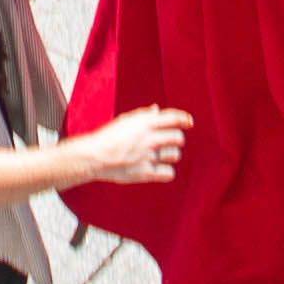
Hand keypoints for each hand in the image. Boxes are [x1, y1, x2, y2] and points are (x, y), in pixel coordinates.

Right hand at [77, 104, 192, 190]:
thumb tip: (157, 110)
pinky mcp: (146, 173)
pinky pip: (169, 173)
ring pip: (175, 154)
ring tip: (162, 155)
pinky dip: (166, 171)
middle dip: (176, 139)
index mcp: (144, 122)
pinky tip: (159, 169)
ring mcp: (148, 156)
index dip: (184, 119)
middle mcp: (149, 138)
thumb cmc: (108, 136)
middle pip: (178, 137)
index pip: (173, 118)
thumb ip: (144, 115)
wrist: (94, 156)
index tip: (189, 122)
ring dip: (171, 154)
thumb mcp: (126, 120)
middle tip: (170, 141)